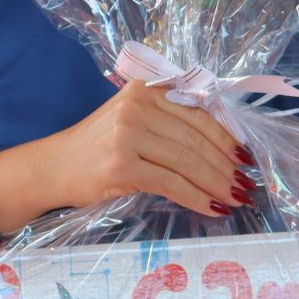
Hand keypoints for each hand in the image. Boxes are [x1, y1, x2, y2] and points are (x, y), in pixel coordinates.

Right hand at [0, 78, 252, 230]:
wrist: (52, 167)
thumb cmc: (96, 147)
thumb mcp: (132, 119)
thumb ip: (169, 119)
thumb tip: (226, 142)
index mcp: (146, 89)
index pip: (200, 112)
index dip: (228, 137)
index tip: (247, 157)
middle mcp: (137, 106)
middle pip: (197, 138)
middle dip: (227, 165)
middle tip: (246, 185)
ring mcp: (127, 135)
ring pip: (188, 161)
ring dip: (218, 184)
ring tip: (235, 199)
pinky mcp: (122, 166)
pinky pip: (172, 183)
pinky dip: (197, 198)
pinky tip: (213, 209)